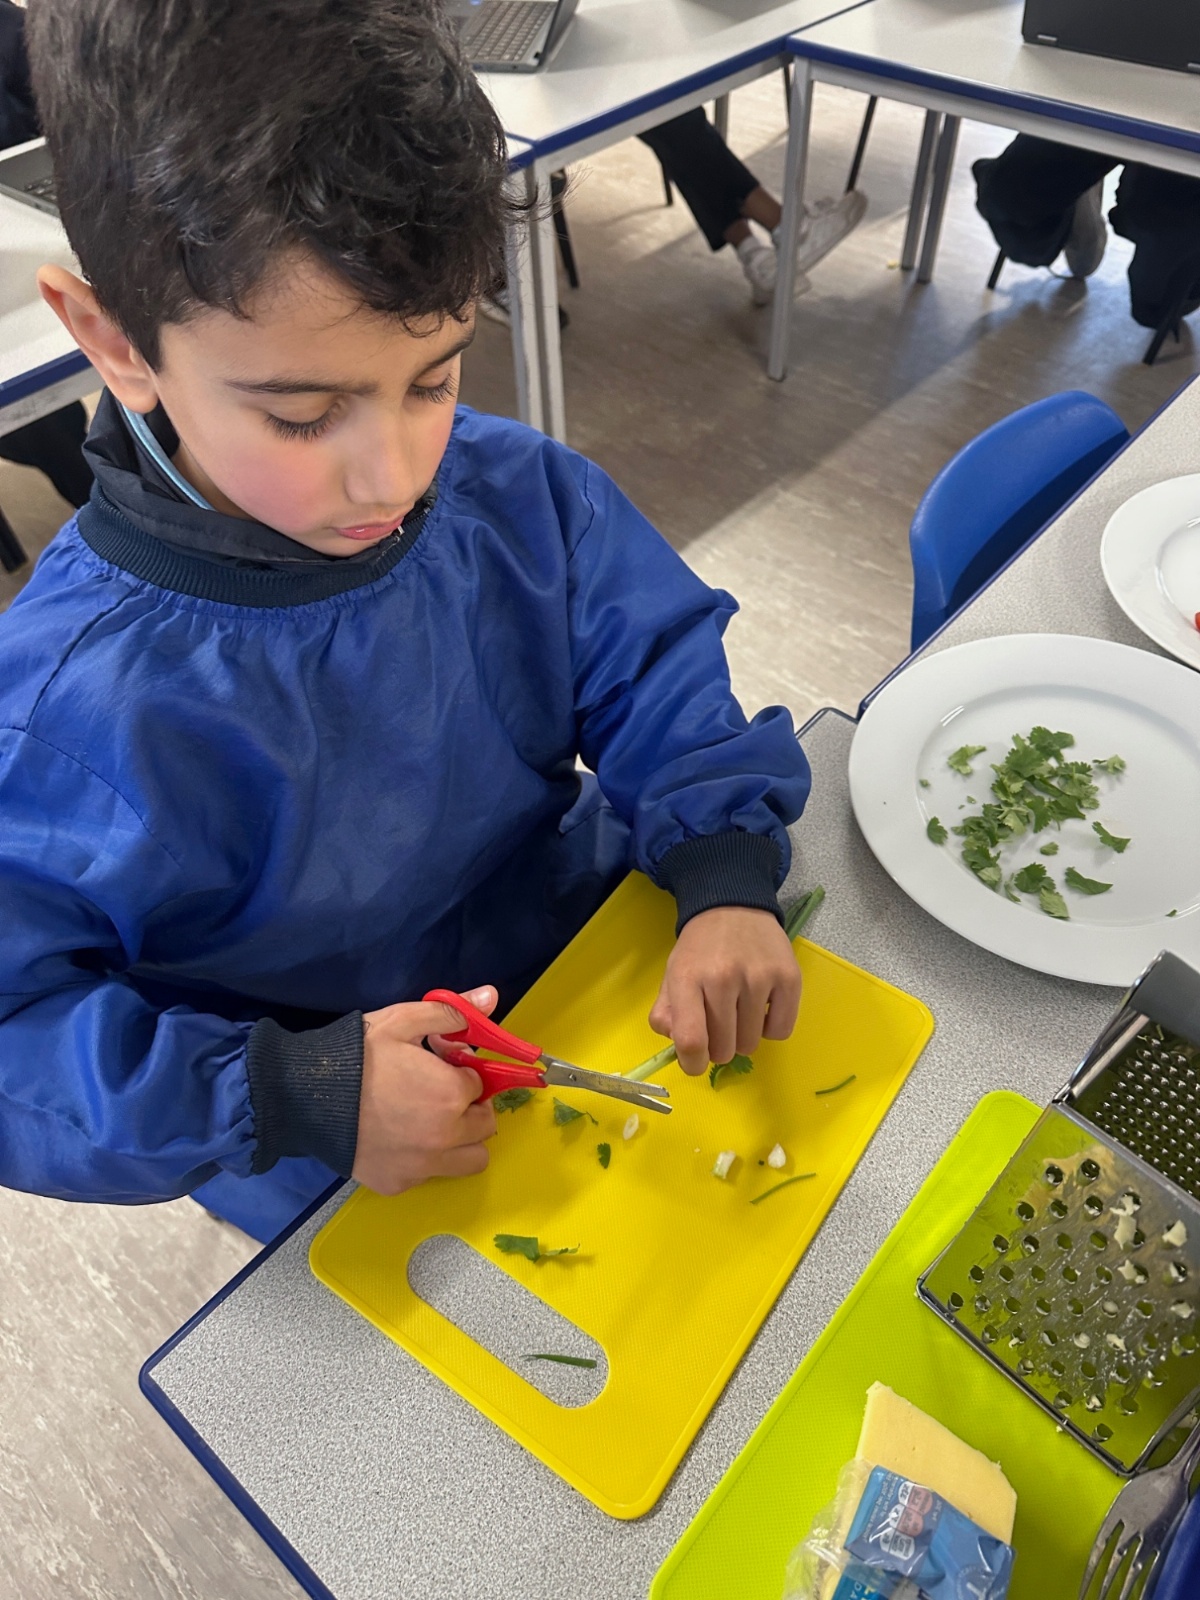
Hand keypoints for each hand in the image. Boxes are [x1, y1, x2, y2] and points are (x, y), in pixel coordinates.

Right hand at [353, 986, 498, 1195]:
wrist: (304, 1096)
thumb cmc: (357, 1055)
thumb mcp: (403, 1021)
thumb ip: (452, 1013)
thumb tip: (492, 996)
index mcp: (452, 1094)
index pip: (481, 1086)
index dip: (463, 1073)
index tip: (442, 1067)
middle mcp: (446, 1136)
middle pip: (484, 1126)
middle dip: (470, 1107)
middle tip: (441, 1094)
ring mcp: (422, 1166)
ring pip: (470, 1160)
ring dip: (461, 1142)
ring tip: (431, 1122)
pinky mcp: (398, 1184)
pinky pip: (429, 1176)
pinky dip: (424, 1160)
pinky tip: (398, 1139)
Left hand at [649, 908, 800, 1075]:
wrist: (733, 906)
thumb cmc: (701, 948)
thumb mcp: (673, 974)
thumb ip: (666, 1014)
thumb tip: (681, 1049)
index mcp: (687, 978)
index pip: (691, 1039)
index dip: (692, 1064)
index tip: (696, 1063)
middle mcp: (723, 977)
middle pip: (723, 1049)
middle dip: (718, 1048)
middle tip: (719, 1027)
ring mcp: (759, 977)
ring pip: (751, 1044)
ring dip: (743, 1037)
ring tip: (739, 1012)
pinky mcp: (789, 977)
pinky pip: (781, 1031)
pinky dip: (770, 1028)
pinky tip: (761, 1008)